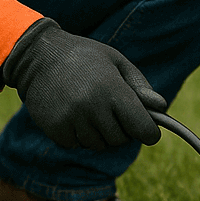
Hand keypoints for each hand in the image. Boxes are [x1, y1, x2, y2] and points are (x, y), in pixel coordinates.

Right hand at [0, 18, 164, 150]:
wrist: (38, 56)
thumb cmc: (84, 56)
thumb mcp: (116, 61)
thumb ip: (140, 85)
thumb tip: (161, 106)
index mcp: (112, 89)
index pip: (142, 128)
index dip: (148, 132)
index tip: (147, 130)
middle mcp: (93, 107)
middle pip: (120, 140)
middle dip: (121, 129)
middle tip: (111, 110)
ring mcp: (72, 120)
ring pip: (98, 145)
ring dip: (98, 133)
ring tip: (89, 109)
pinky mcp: (55, 129)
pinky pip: (76, 145)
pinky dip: (77, 135)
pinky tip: (71, 113)